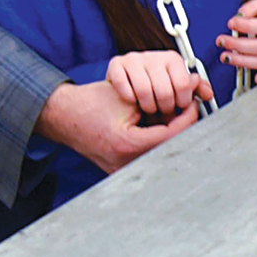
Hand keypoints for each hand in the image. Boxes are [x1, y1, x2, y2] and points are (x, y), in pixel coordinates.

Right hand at [35, 80, 203, 174]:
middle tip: (186, 106)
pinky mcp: (123, 168)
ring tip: (170, 113)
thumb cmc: (90, 105)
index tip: (193, 102)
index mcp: (128, 146)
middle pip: (171, 145)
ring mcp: (124, 169)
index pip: (173, 135)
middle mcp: (126, 163)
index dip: (188, 116)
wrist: (64, 116)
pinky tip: (158, 123)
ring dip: (171, 131)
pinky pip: (150, 153)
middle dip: (182, 124)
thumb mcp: (128, 95)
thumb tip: (190, 87)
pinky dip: (158, 137)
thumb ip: (161, 92)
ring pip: (162, 150)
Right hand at [105, 50, 212, 115]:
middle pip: (165, 91)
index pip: (184, 85)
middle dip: (166, 108)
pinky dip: (129, 99)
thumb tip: (208, 94)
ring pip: (144, 92)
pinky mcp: (115, 64)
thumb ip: (193, 88)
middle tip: (164, 111)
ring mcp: (134, 59)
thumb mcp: (175, 84)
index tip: (180, 107)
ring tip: (149, 108)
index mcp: (172, 58)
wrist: (122, 81)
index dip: (183, 102)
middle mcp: (154, 56)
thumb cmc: (151, 84)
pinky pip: (124, 87)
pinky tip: (133, 101)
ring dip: (147, 107)